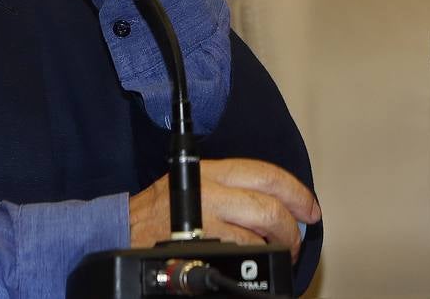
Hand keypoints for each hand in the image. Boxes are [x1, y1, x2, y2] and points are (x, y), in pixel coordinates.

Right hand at [128, 159, 321, 259]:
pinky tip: (253, 259)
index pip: (267, 175)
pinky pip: (238, 252)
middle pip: (268, 205)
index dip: (297, 193)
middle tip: (297, 238)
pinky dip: (253, 257)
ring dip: (276, 246)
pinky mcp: (196, 244)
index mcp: (212, 170)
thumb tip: (275, 204)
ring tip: (279, 253)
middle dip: (291, 226)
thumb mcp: (194, 183)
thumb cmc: (157, 210)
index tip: (310, 209)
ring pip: (257, 232)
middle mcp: (209, 190)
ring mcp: (203, 219)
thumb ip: (231, 187)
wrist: (119, 229)